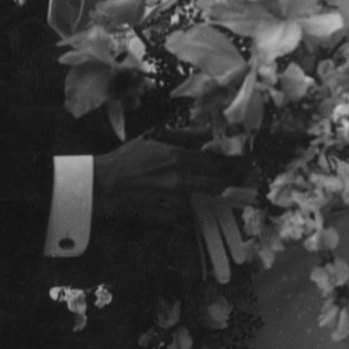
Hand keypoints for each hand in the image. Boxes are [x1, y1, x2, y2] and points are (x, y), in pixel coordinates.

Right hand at [92, 136, 246, 223]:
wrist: (103, 186)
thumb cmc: (126, 159)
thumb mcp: (153, 137)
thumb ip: (183, 134)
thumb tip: (207, 130)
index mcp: (177, 158)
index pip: (215, 162)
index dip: (233, 163)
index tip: (246, 162)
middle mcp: (179, 181)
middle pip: (217, 183)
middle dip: (230, 181)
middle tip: (241, 179)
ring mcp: (173, 201)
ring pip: (202, 198)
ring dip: (205, 194)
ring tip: (210, 190)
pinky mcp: (167, 217)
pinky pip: (186, 213)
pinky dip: (188, 207)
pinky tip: (180, 200)